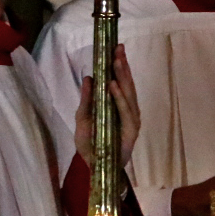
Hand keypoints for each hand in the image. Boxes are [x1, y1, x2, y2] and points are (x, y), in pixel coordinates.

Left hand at [75, 44, 140, 170]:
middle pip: (126, 83)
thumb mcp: (82, 120)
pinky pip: (126, 110)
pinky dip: (119, 97)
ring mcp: (131, 118)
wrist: (96, 169)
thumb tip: (89, 77)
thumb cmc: (90, 145)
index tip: (115, 47)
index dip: (119, 65)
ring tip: (116, 61)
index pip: (120, 81)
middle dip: (122, 65)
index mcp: (117, 105)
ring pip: (128, 93)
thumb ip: (86, 101)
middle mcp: (128, 109)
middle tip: (118, 48)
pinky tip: (113, 85)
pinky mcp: (132, 129)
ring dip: (122, 76)